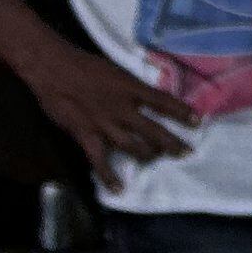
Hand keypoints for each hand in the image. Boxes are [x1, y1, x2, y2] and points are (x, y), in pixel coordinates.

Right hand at [24, 40, 198, 182]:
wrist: (54, 68)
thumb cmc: (82, 64)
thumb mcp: (114, 70)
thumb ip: (128, 85)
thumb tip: (139, 95)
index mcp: (131, 89)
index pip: (163, 102)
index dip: (182, 112)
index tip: (197, 121)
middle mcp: (124, 109)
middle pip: (154, 130)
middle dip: (172, 143)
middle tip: (187, 153)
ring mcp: (106, 124)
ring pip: (133, 146)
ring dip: (148, 155)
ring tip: (157, 159)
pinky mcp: (87, 135)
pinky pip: (100, 159)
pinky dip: (109, 175)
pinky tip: (119, 188)